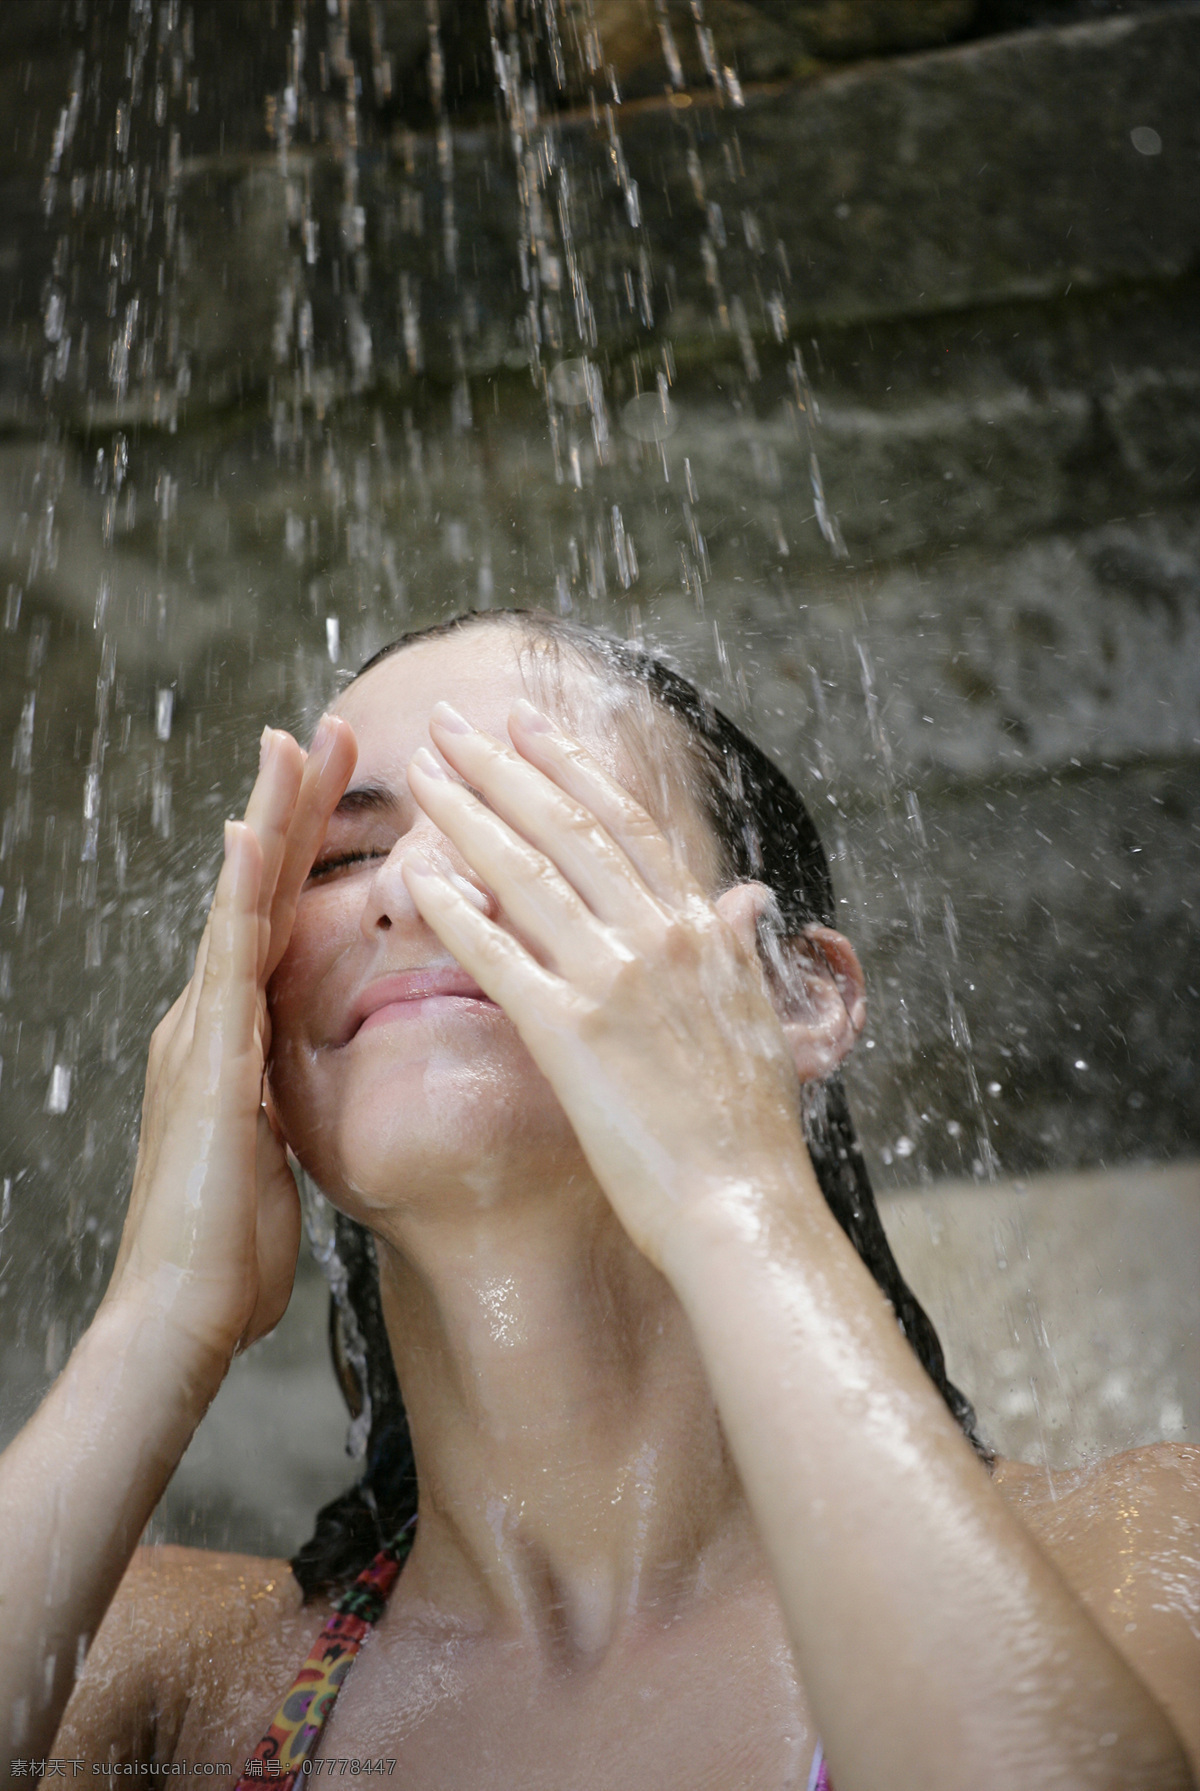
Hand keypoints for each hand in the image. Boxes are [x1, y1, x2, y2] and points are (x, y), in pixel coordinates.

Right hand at [105, 717, 357, 1373]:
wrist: (184, 1312)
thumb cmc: (233, 1249)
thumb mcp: (271, 1154)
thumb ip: (278, 1102)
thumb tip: (295, 1086)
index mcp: (233, 1035)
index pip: (275, 918)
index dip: (302, 849)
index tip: (337, 783)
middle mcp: (211, 1018)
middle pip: (258, 890)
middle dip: (291, 807)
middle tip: (323, 728)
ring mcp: (204, 1033)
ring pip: (241, 904)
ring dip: (268, 821)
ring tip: (293, 743)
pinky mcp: (210, 1062)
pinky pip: (228, 963)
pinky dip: (237, 896)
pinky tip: (250, 839)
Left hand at [401, 699, 857, 1267]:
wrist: (746, 1207)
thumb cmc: (752, 1130)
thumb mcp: (760, 1017)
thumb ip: (735, 949)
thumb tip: (743, 898)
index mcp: (701, 929)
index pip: (624, 824)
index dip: (568, 767)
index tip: (524, 726)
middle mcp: (659, 937)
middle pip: (564, 827)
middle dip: (498, 766)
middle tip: (447, 721)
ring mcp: (615, 982)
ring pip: (526, 873)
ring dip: (466, 813)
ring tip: (419, 772)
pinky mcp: (572, 1035)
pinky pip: (500, 957)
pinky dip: (457, 912)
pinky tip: (416, 880)